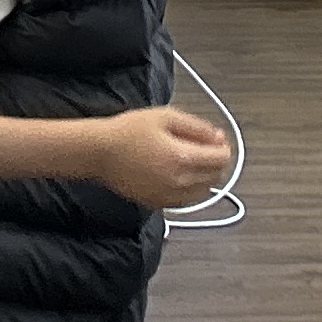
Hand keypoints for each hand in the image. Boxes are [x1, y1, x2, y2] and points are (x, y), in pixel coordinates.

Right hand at [95, 105, 236, 209]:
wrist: (99, 153)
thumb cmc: (128, 131)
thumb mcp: (165, 117)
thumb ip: (197, 127)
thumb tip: (219, 137)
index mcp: (183, 158)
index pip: (221, 159)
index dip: (223, 147)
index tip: (216, 140)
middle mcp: (180, 182)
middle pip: (215, 176)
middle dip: (215, 161)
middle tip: (203, 147)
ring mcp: (169, 196)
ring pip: (204, 192)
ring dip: (204, 177)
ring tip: (189, 160)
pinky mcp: (159, 204)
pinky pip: (186, 200)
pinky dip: (190, 189)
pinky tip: (177, 174)